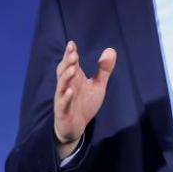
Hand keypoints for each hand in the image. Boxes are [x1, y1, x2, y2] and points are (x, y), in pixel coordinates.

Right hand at [54, 40, 115, 157]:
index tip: (72, 44)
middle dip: (67, 63)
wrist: (75, 127)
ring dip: (66, 77)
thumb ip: (103, 70)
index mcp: (74, 79)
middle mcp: (66, 86)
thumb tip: (111, 50)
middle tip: (73, 54)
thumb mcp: (97, 86)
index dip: (69, 54)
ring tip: (73, 69)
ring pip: (62, 86)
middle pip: (64, 72)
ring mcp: (63, 98)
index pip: (70, 63)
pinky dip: (65, 97)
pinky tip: (69, 92)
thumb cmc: (84, 104)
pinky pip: (63, 104)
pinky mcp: (63, 111)